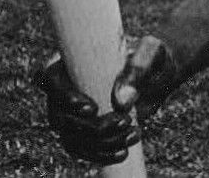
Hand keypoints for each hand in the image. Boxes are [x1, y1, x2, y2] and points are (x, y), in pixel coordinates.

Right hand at [34, 35, 179, 164]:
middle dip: (90, 127)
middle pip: (59, 117)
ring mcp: (71, 113)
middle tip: (125, 121)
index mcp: (72, 61)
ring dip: (99, 143)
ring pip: (70, 137)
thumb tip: (121, 102)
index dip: (62, 96)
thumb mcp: (151, 55)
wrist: (159, 75)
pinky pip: (81, 149)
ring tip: (132, 134)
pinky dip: (101, 154)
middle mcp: (64, 89)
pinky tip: (122, 152)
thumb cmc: (152, 57)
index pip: (49, 79)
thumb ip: (138, 71)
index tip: (91, 108)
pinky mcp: (82, 131)